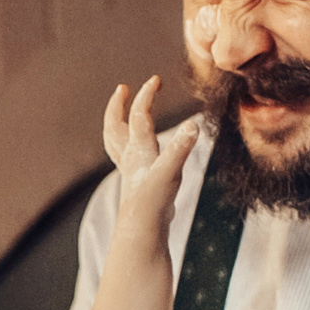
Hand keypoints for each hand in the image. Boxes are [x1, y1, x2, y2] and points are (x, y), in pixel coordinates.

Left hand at [101, 77, 201, 218]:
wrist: (143, 230)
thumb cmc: (154, 201)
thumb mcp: (170, 171)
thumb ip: (180, 148)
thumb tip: (193, 125)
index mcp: (138, 149)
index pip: (139, 115)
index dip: (146, 95)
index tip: (155, 79)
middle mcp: (131, 157)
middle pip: (115, 126)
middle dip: (117, 105)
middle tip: (123, 88)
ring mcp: (132, 170)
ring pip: (116, 142)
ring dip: (116, 124)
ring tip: (121, 112)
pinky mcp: (137, 182)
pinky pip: (125, 157)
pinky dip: (127, 146)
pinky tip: (137, 149)